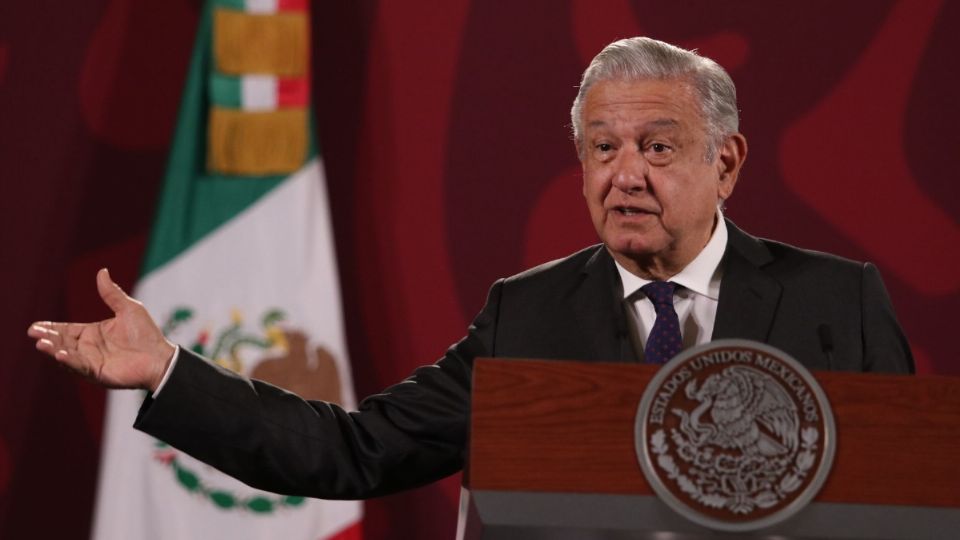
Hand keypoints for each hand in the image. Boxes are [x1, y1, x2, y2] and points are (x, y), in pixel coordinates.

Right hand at [27, 268, 174, 390]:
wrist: (160, 357)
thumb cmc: (146, 334)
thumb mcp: (128, 308)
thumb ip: (111, 293)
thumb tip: (102, 271)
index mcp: (93, 333)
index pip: (66, 329)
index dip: (51, 328)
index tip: (35, 326)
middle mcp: (89, 348)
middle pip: (62, 342)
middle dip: (47, 338)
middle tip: (34, 333)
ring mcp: (92, 361)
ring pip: (67, 355)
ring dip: (53, 349)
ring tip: (41, 344)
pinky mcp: (98, 373)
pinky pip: (80, 367)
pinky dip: (70, 361)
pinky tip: (60, 355)